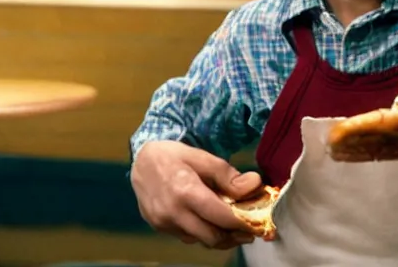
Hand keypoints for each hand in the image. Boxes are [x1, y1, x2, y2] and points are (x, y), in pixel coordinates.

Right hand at [130, 140, 262, 248]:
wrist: (139, 160)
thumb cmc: (172, 156)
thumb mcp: (201, 157)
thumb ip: (228, 174)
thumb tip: (255, 184)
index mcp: (185, 191)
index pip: (222, 217)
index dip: (244, 223)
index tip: (258, 222)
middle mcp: (172, 212)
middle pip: (212, 237)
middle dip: (234, 235)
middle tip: (248, 228)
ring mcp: (163, 222)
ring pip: (200, 240)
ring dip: (218, 236)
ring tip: (230, 224)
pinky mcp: (158, 227)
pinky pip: (186, 236)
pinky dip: (200, 231)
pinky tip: (206, 219)